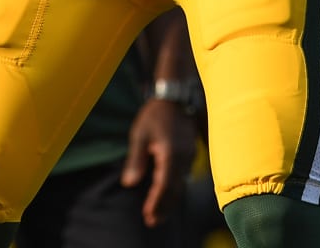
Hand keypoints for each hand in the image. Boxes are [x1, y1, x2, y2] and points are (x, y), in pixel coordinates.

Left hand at [120, 98, 197, 227]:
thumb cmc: (154, 114)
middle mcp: (183, 157)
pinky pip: (184, 176)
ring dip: (170, 200)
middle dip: (163, 207)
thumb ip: (135, 160)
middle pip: (174, 189)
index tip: (147, 216)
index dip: (156, 203)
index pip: (163, 185)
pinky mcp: (191, 152)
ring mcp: (189, 155)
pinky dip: (176, 188)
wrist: (175, 96)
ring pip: (181, 184)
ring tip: (159, 214)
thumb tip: (129, 183)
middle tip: (152, 221)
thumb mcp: (139, 135)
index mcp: (170, 154)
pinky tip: (169, 194)